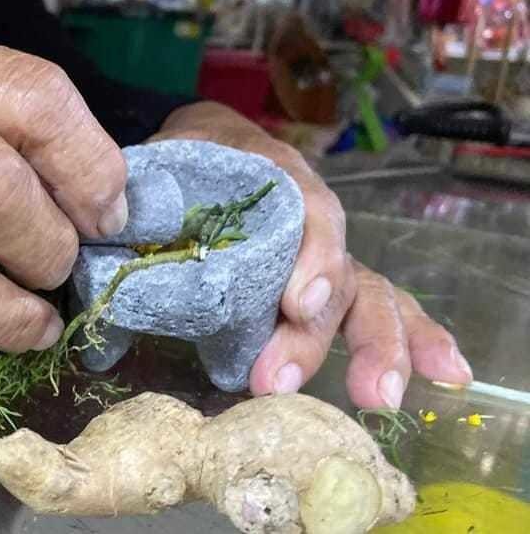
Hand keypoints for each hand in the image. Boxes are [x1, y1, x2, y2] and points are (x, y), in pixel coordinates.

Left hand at [151, 102, 471, 407]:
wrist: (197, 148)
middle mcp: (309, 219)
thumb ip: (144, 189)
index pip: (306, 211)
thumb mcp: (164, 153)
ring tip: (376, 396)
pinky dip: (410, 341)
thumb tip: (103, 233)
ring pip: (363, 296)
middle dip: (317, 332)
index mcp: (273, 179)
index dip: (309, 256)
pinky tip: (440, 373)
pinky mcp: (319, 288)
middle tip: (280, 381)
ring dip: (374, 348)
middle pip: (333, 272)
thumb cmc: (181, 156)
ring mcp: (321, 255)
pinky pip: (375, 308)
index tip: (295, 303)